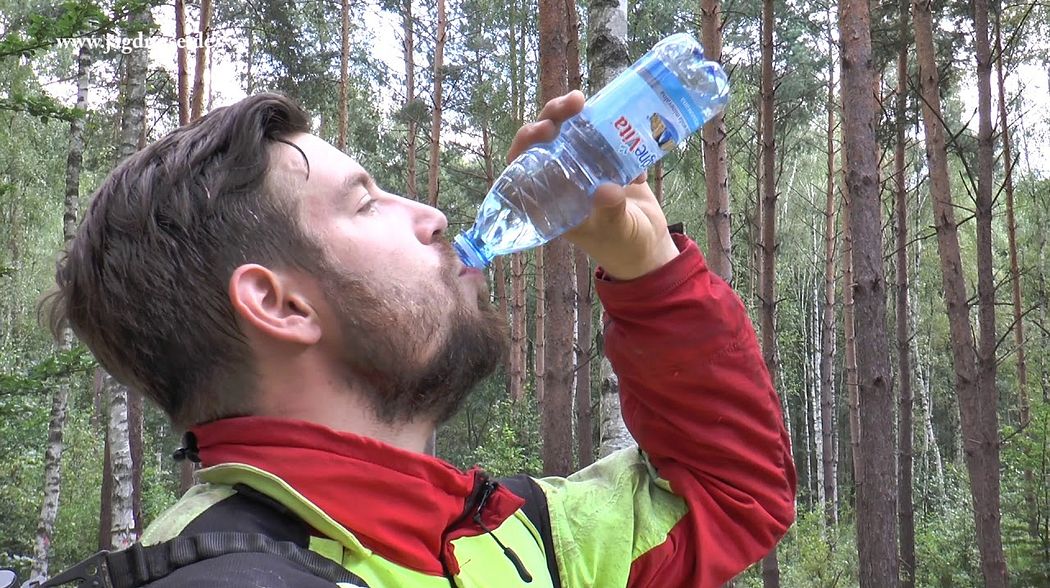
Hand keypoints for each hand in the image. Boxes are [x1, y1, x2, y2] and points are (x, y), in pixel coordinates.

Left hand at [507, 91, 679, 280]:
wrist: (649, 246)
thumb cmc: (623, 245)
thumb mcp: (618, 230)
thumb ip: (612, 212)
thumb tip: (607, 190)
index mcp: (552, 199)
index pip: (524, 167)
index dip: (526, 144)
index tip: (541, 130)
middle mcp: (563, 179)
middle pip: (546, 140)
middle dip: (552, 118)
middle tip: (570, 106)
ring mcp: (585, 167)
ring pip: (571, 131)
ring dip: (575, 114)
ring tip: (583, 101)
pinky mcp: (608, 159)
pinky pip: (603, 134)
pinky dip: (611, 125)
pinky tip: (623, 125)